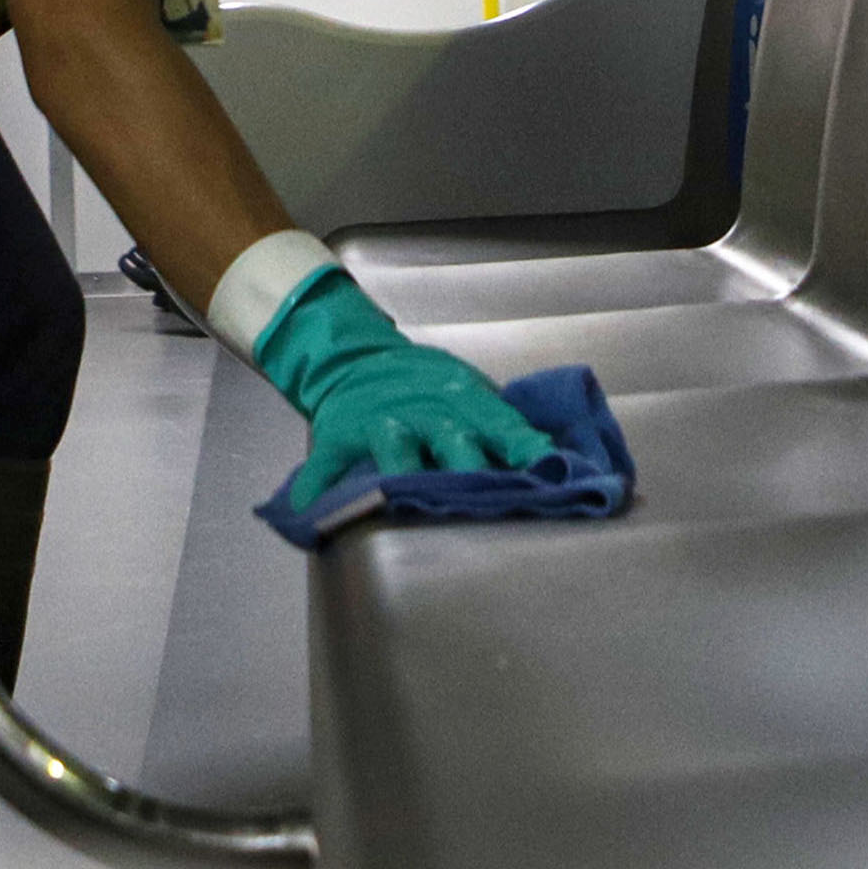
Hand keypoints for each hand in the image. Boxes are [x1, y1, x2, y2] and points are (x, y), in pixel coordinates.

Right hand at [250, 270, 557, 493]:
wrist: (360, 359)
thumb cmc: (431, 388)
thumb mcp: (471, 394)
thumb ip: (507, 430)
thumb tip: (558, 466)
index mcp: (465, 403)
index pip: (503, 426)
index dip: (524, 449)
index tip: (547, 471)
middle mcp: (426, 414)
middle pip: (453, 441)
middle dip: (470, 468)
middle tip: (487, 496)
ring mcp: (379, 423)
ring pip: (394, 449)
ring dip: (403, 473)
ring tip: (404, 499)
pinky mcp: (338, 434)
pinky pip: (326, 463)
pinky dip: (316, 486)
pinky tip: (308, 509)